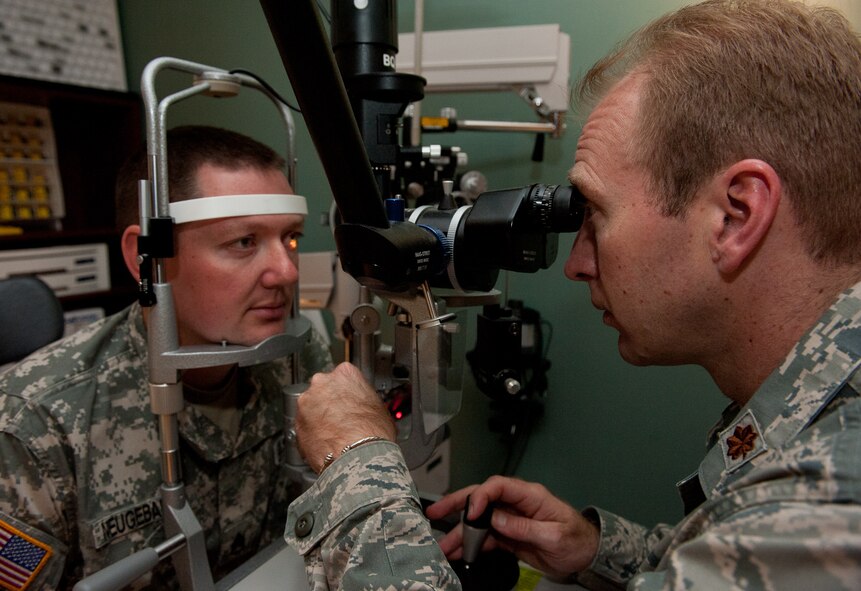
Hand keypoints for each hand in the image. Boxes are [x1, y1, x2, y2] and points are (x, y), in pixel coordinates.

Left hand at [296, 362, 395, 472]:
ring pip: (311, 406)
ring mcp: (306, 402)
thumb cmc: (372, 432)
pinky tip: (326, 442)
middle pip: (324, 388)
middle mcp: (321, 383)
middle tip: (343, 416)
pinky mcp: (296, 423)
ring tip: (335, 432)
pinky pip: (305, 425)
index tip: (352, 400)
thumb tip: (367, 409)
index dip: (350, 391)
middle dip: (331, 401)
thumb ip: (366, 402)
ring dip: (320, 417)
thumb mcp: (380, 408)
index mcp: (345, 373)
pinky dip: (313, 432)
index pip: (345, 376)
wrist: (357, 456)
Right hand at [425, 476, 599, 578]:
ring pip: (480, 521)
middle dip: (457, 504)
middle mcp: (516, 504)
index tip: (471, 513)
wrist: (586, 556)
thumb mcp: (555, 535)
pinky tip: (459, 552)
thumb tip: (497, 519)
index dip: (481, 496)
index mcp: (530, 496)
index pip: (498, 486)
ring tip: (443, 544)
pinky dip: (472, 545)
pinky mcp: (509, 536)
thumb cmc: (577, 540)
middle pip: (482, 498)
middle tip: (436, 512)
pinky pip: (486, 537)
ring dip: (461, 532)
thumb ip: (525, 526)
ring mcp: (511, 519)